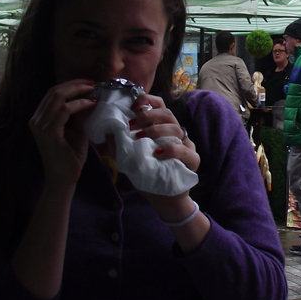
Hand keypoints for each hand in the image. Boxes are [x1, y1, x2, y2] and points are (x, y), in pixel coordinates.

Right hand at [29, 80, 97, 189]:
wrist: (63, 179)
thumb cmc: (69, 158)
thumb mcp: (77, 131)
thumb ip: (80, 115)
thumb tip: (91, 97)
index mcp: (39, 119)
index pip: (52, 94)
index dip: (70, 85)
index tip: (88, 84)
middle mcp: (36, 120)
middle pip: (54, 91)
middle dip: (75, 84)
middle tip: (92, 83)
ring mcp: (40, 125)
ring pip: (58, 96)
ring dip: (78, 91)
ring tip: (93, 90)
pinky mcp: (48, 131)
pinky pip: (64, 110)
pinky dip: (79, 103)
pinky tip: (91, 103)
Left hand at [127, 94, 201, 215]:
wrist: (163, 199)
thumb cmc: (148, 175)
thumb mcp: (128, 159)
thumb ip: (118, 145)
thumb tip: (108, 129)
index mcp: (161, 128)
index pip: (159, 105)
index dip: (147, 100)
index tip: (133, 105)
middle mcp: (175, 133)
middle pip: (167, 113)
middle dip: (148, 115)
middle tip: (132, 125)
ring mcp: (186, 145)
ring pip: (176, 129)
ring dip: (156, 130)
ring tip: (140, 138)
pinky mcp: (192, 160)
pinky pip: (185, 150)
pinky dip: (171, 150)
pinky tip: (158, 153)